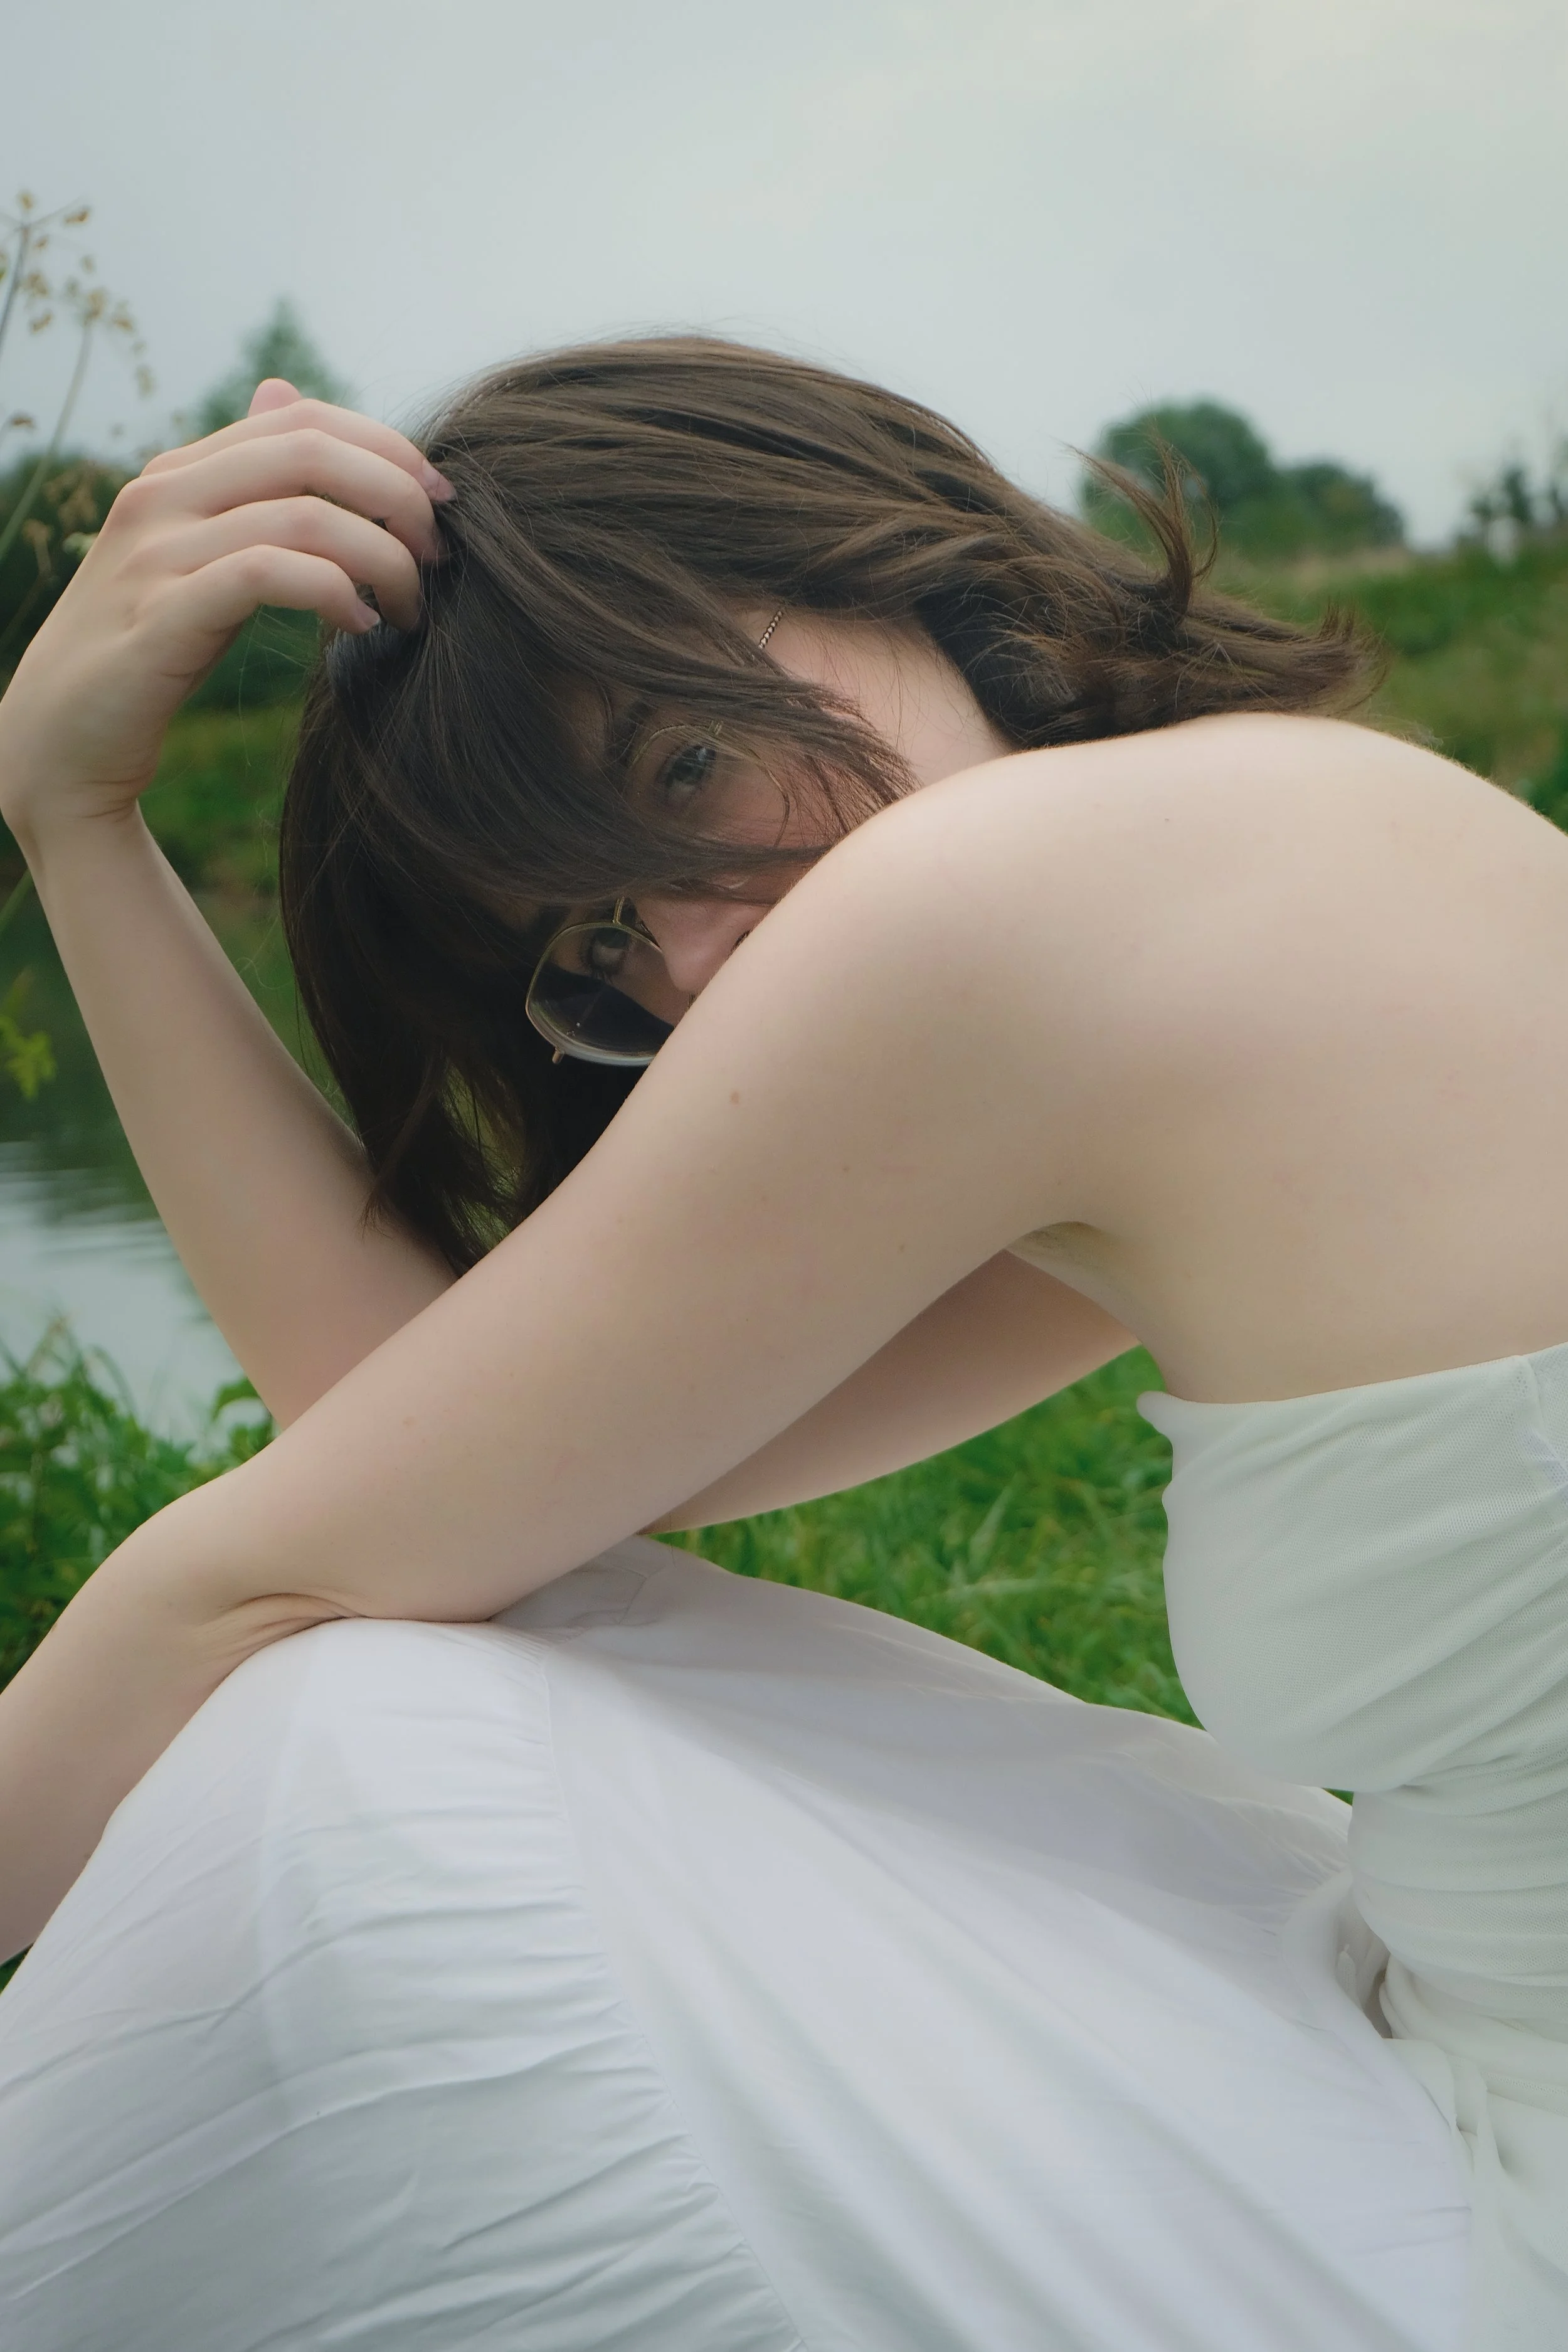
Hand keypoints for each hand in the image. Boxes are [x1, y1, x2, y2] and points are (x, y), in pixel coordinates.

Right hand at [0, 378, 452, 850]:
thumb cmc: (146, 647)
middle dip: (397, 496)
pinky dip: (333, 593)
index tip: (440, 501)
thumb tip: (282, 392)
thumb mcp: (197, 550)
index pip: (302, 419)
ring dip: (383, 560)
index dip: (387, 449)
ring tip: (411, 607)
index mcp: (178, 473)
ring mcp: (157, 554)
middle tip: (439, 555)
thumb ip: (243, 481)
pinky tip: (361, 627)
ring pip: (304, 515)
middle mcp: (162, 497)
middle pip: (310, 451)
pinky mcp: (161, 616)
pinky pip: (270, 574)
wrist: (62, 739)